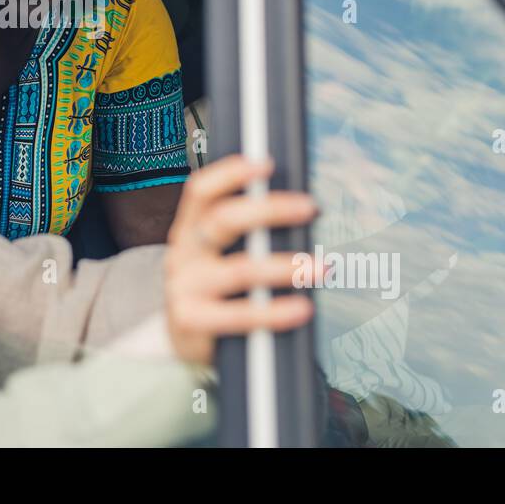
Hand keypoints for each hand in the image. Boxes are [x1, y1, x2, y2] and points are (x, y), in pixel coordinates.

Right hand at [163, 155, 316, 364]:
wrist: (182, 340)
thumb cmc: (213, 289)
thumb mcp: (216, 255)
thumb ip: (243, 234)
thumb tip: (297, 209)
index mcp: (188, 228)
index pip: (200, 191)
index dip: (230, 174)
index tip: (266, 163)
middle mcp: (183, 253)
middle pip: (221, 221)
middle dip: (269, 210)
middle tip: (308, 207)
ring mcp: (184, 287)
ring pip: (239, 270)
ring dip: (285, 266)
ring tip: (321, 267)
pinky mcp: (191, 322)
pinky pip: (239, 315)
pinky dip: (275, 312)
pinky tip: (302, 308)